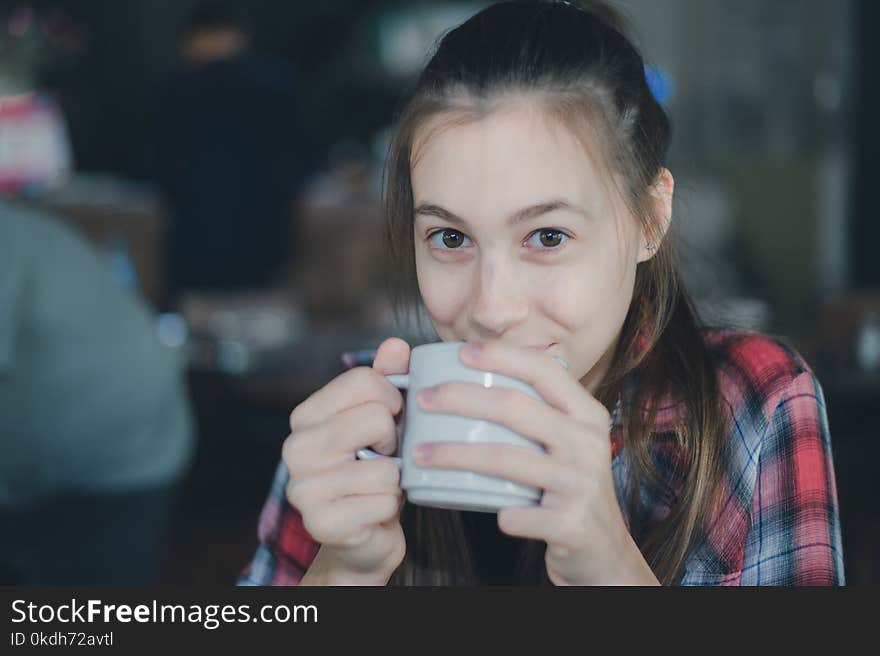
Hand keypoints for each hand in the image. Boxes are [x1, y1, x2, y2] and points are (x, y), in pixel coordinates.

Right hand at [283, 337, 409, 583]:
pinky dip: (389, 506)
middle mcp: (295, 447)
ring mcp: (303, 487)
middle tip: (383, 457)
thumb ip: (388, 381)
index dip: (392, 400)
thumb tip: (396, 345)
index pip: (364, 380)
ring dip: (394, 479)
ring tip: (377, 485)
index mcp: (306, 416)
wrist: (363, 535)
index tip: (390, 421)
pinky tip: (373, 510)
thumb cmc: (374, 470)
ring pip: (385, 465)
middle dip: (395, 440)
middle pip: (376, 417)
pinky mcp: (321, 523)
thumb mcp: (383, 421)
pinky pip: (384, 500)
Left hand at [411, 340, 658, 584]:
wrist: (604, 550)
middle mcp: (588, 444)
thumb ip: (540, 410)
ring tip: (419, 453)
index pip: (545, 370)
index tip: (461, 353)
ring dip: (455, 454)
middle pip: (515, 408)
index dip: (503, 356)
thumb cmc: (571, 487)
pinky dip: (494, 511)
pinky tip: (472, 506)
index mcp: (587, 416)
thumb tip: (482, 375)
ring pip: (507, 459)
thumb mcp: (570, 442)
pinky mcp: (570, 524)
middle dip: (461, 398)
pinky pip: (519, 513)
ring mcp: (580, 484)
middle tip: (423, 399)